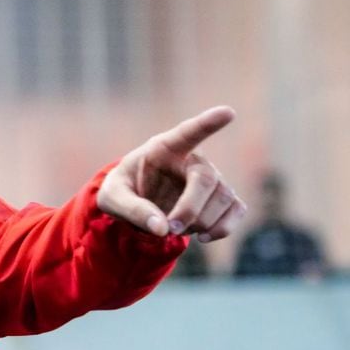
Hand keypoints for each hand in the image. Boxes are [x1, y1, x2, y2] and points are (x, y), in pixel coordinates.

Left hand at [96, 106, 245, 241]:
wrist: (134, 202)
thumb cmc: (122, 190)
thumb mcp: (112, 198)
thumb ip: (132, 209)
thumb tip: (162, 229)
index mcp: (163, 148)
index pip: (188, 132)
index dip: (208, 123)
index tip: (228, 112)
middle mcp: (192, 160)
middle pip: (206, 179)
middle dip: (190, 209)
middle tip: (170, 230)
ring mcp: (211, 178)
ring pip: (223, 198)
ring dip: (202, 222)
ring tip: (174, 230)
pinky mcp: (219, 198)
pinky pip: (236, 210)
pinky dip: (224, 228)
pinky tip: (203, 237)